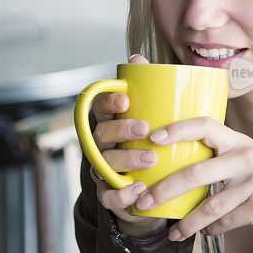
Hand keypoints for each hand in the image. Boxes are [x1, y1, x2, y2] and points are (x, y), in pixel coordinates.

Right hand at [89, 54, 166, 237]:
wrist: (153, 192)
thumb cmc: (151, 146)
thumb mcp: (153, 119)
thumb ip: (147, 91)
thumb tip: (137, 56)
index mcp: (110, 123)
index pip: (99, 107)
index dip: (108, 102)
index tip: (125, 99)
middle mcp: (101, 145)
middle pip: (100, 134)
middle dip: (120, 130)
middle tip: (144, 129)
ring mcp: (103, 171)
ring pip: (105, 163)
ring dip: (126, 159)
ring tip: (151, 159)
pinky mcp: (109, 195)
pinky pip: (109, 196)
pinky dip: (122, 193)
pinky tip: (139, 188)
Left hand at [132, 116, 252, 240]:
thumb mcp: (245, 152)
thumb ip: (217, 152)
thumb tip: (170, 160)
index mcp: (236, 140)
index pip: (204, 125)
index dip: (177, 129)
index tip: (152, 138)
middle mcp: (244, 157)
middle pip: (195, 172)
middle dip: (165, 189)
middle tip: (145, 201)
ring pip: (209, 206)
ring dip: (187, 222)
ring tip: (172, 233)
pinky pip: (225, 221)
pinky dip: (211, 229)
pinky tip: (203, 233)